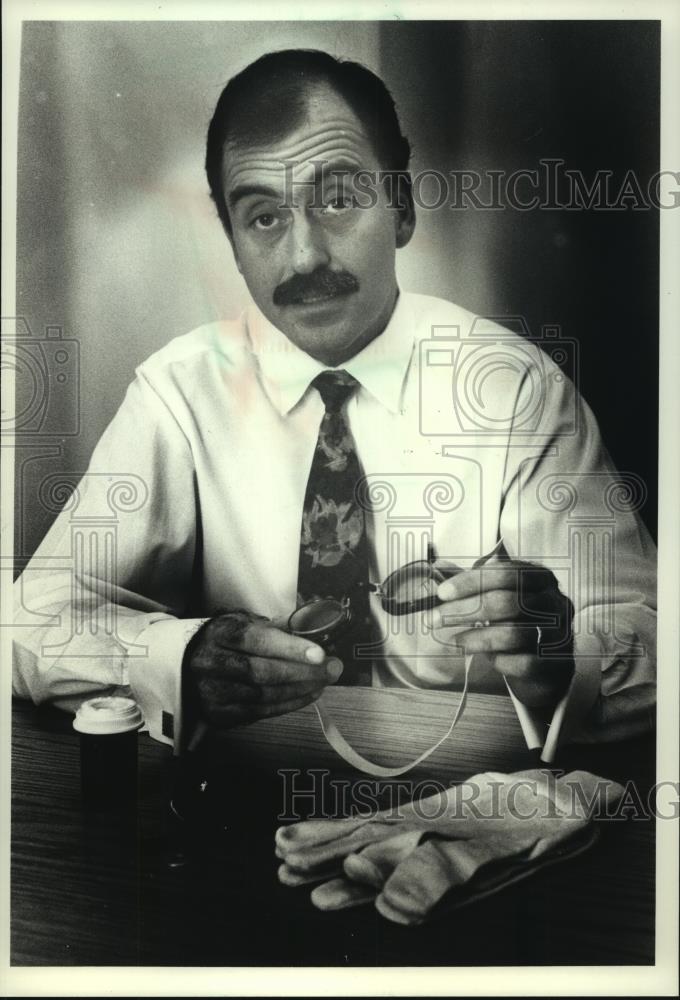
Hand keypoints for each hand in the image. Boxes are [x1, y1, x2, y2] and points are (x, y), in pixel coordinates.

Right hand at [183, 609, 342, 727]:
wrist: (186, 665)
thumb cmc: (226, 641)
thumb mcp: (244, 624)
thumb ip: (276, 628)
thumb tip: (315, 630)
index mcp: (220, 633)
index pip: (257, 640)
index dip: (290, 648)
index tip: (320, 654)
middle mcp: (211, 663)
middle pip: (261, 672)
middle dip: (302, 672)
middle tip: (332, 670)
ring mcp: (212, 692)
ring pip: (262, 696)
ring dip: (299, 690)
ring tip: (323, 682)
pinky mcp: (218, 714)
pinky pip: (259, 713)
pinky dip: (288, 705)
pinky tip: (307, 695)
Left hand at [428, 559, 573, 707]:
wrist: (548, 661)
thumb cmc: (518, 621)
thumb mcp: (500, 595)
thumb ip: (474, 584)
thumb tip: (439, 570)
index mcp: (540, 578)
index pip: (505, 573)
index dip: (471, 582)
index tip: (442, 593)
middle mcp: (555, 602)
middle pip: (506, 602)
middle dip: (464, 610)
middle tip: (434, 620)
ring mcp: (559, 632)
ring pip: (513, 633)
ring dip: (477, 638)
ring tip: (455, 641)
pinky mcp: (557, 662)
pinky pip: (523, 662)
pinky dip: (499, 661)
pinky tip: (487, 658)